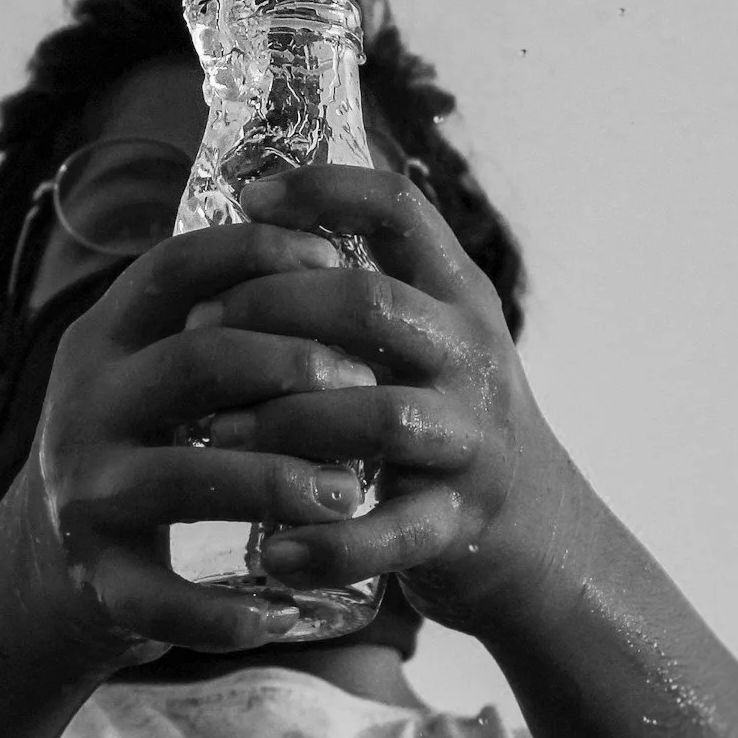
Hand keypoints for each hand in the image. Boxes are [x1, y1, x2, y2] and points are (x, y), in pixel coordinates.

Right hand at [0, 222, 393, 664]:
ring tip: (350, 493)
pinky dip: (230, 613)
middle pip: (196, 360)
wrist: (44, 564)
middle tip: (366, 386)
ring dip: (280, 482)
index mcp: (103, 336)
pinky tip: (289, 610)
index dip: (256, 251)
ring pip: (187, 477)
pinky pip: (166, 601)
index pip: (175, 265)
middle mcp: (84, 402)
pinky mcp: (96, 578)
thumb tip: (331, 235)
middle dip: (293, 366)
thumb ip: (215, 314)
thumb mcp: (151, 364)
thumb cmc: (140, 443)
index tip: (333, 258)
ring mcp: (84, 491)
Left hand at [179, 166, 588, 636]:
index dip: (324, 188)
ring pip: (379, 415)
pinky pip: (391, 534)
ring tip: (214, 430)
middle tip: (198, 328)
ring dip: (284, 420)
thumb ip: (361, 284)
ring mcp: (474, 439)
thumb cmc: (445, 418)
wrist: (540, 536)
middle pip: (371, 304)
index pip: (399, 208)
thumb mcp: (427, 335)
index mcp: (457, 294)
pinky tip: (273, 550)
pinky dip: (328, 544)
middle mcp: (472, 354)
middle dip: (271, 307)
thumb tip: (245, 217)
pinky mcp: (462, 521)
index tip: (250, 196)